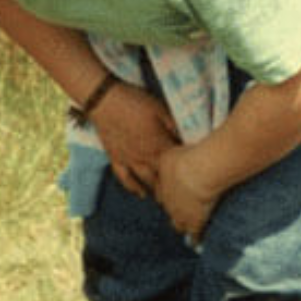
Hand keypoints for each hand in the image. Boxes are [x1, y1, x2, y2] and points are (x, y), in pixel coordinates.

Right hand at [89, 83, 179, 197]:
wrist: (104, 100)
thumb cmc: (134, 102)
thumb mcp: (160, 108)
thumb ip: (173, 124)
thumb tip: (186, 136)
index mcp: (159, 144)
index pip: (177, 162)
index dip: (187, 169)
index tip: (196, 175)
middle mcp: (145, 157)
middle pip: (163, 177)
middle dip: (174, 187)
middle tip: (183, 195)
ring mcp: (129, 160)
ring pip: (146, 181)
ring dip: (156, 191)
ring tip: (166, 200)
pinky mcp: (115, 159)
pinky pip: (125, 178)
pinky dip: (133, 188)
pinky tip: (141, 194)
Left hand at [154, 143, 224, 239]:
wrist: (200, 171)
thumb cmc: (186, 158)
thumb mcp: (169, 154)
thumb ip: (166, 160)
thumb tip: (166, 159)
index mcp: (161, 186)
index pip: (160, 195)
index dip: (165, 194)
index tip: (170, 194)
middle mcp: (168, 202)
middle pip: (168, 210)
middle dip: (172, 210)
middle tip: (178, 210)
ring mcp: (181, 214)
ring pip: (178, 224)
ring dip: (181, 225)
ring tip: (185, 229)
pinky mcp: (196, 222)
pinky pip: (194, 234)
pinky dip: (195, 239)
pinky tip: (196, 244)